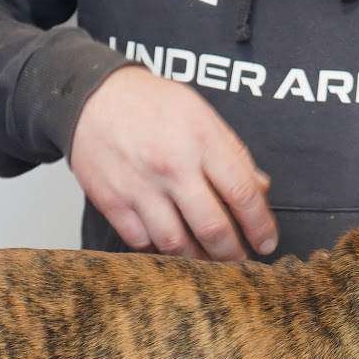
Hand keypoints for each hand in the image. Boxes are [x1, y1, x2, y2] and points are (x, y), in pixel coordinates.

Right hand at [68, 67, 276, 260]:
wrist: (92, 98)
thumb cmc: (152, 105)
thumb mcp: (201, 115)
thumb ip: (232, 154)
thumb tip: (260, 189)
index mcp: (201, 140)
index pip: (243, 194)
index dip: (260, 226)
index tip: (267, 242)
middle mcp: (171, 166)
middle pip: (212, 228)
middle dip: (233, 253)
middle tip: (240, 260)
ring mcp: (140, 187)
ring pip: (176, 244)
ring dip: (198, 260)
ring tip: (209, 261)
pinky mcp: (112, 202)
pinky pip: (142, 242)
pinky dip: (160, 250)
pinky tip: (172, 247)